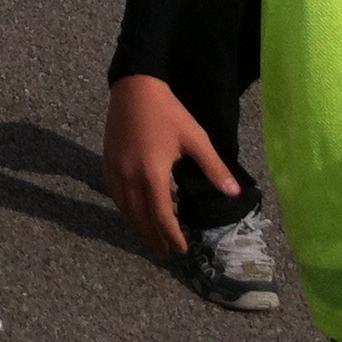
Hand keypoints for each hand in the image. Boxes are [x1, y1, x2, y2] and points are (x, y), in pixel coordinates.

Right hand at [104, 74, 238, 256]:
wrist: (134, 88)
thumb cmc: (168, 112)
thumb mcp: (196, 139)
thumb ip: (214, 168)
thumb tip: (234, 192)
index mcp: (153, 174)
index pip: (162, 216)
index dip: (172, 236)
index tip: (182, 250)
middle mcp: (130, 177)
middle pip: (140, 218)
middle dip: (154, 238)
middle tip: (166, 253)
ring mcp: (115, 170)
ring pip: (124, 209)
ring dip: (138, 227)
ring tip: (151, 239)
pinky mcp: (107, 162)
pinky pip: (114, 195)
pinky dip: (125, 210)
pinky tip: (133, 213)